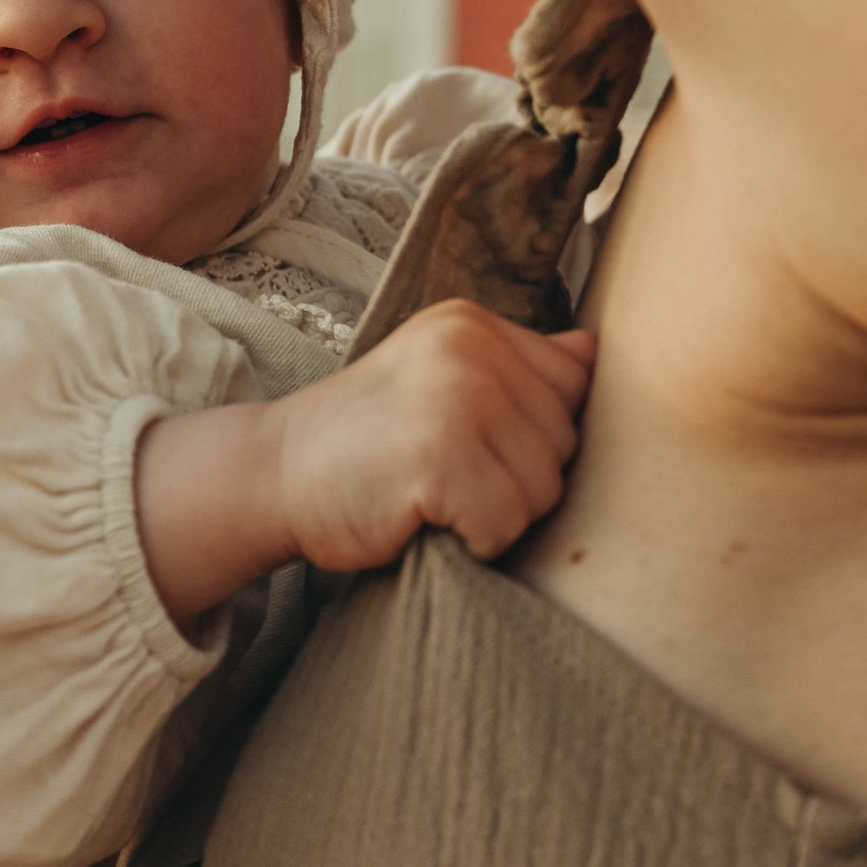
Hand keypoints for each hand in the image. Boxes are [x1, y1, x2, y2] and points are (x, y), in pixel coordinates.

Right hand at [136, 306, 596, 626]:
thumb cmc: (362, 441)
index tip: (469, 447)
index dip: (532, 438)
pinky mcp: (440, 458)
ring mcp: (455, 399)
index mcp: (472, 324)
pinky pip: (506, 524)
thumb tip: (596, 353)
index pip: (572, 389)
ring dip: (496, 517)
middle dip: (516, 482)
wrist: (270, 475)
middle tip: (442, 479)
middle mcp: (469, 349)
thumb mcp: (436, 379)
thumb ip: (514, 366)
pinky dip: (474, 543)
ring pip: (543, 490)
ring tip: (434, 500)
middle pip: (564, 445)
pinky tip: (426, 521)